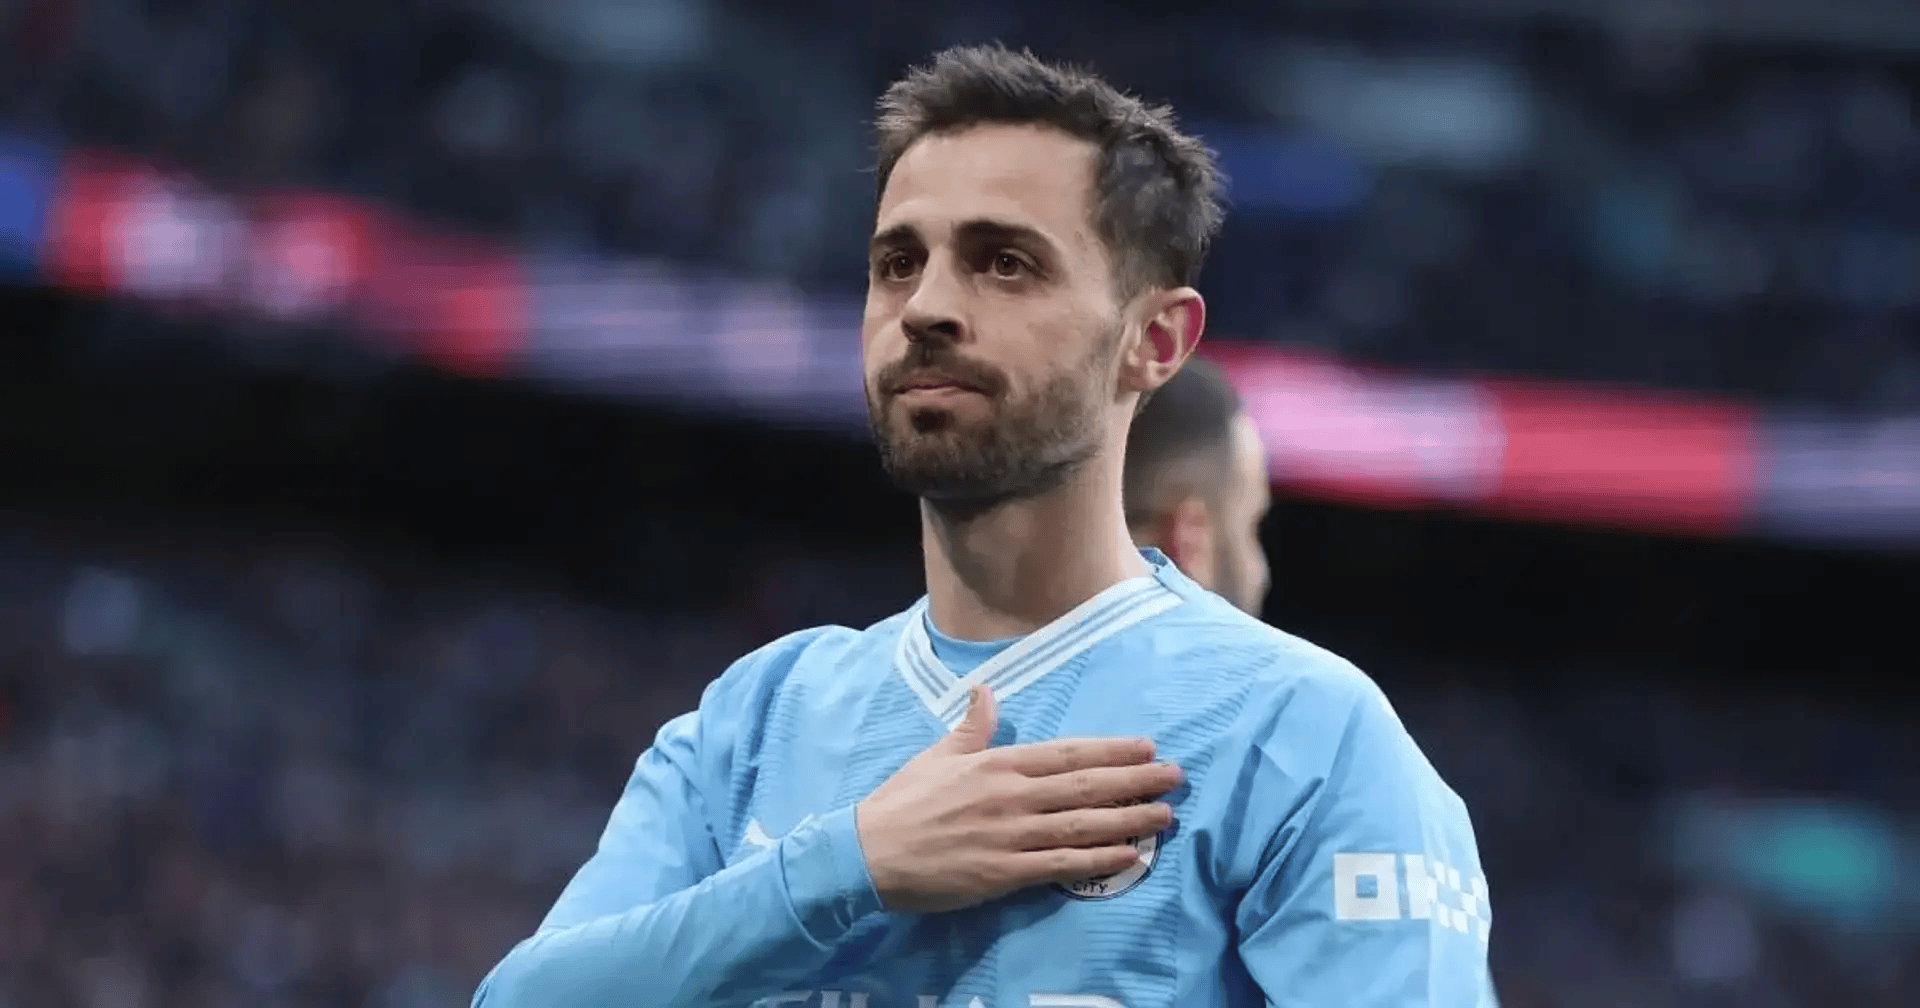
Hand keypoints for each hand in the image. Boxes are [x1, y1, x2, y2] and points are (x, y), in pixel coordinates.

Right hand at [855, 685, 1182, 912]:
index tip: (1146, 746)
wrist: (869, 854)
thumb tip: (986, 691)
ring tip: (1165, 814)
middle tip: (1175, 776)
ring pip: (1082, 825)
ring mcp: (1011, 836)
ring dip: (1128, 818)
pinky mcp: (1005, 873)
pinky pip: (1062, 866)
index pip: (1066, 753)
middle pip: (1085, 785)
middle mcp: (1011, 796)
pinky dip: (1098, 860)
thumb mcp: (936, 755)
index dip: (1110, 750)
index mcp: (997, 765)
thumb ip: (971, 727)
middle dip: (1134, 780)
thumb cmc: (902, 803)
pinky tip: (1129, 855)